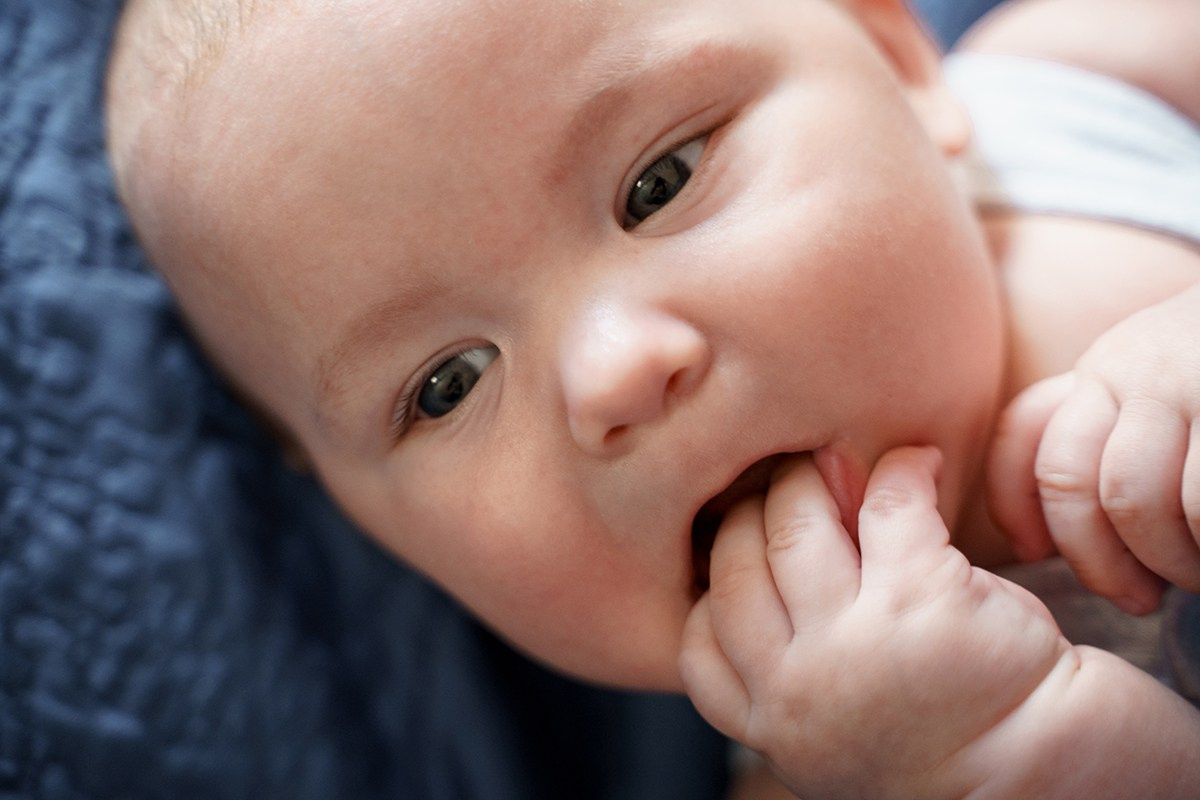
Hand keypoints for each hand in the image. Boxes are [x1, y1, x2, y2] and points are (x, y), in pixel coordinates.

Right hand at [680, 447, 1067, 799]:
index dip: (718, 576)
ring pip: (795, 523)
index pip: (698, 635)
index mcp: (771, 725)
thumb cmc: (933, 736)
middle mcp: (797, 690)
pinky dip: (901, 469)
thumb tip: (758, 528)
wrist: (1044, 771)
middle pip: (736, 562)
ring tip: (838, 466)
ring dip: (813, 478)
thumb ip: (781, 661)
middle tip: (793, 487)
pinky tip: (916, 465)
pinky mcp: (923, 599)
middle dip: (757, 510)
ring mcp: (855, 645)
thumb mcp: (831, 724)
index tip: (749, 543)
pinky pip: (888, 503)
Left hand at [988, 284, 1199, 614]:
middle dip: (1101, 561)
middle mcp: (1138, 368)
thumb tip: (1045, 539)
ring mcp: (1193, 384)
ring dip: (1173, 563)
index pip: (1025, 433)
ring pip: (1139, 501)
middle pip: (1075, 483)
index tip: (1030, 552)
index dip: (1013, 502)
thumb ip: (1117, 436)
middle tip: (1140, 598)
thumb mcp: (1166, 387)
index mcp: (1108, 369)